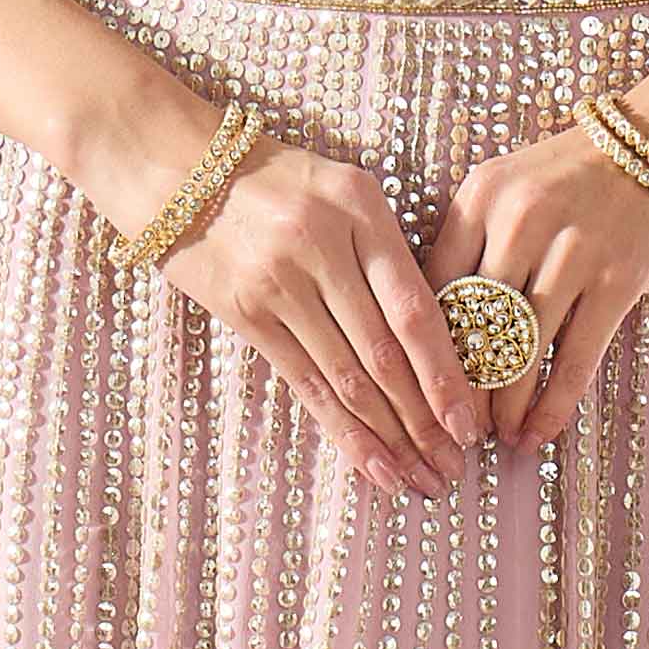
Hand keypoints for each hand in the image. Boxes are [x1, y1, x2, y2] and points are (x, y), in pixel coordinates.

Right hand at [161, 135, 486, 496]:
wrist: (180, 169)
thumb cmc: (277, 180)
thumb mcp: (344, 188)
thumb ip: (389, 250)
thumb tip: (440, 337)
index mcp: (360, 210)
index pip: (415, 308)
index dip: (445, 374)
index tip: (469, 422)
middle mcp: (321, 247)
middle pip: (384, 354)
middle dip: (424, 421)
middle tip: (453, 468)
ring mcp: (280, 284)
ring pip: (347, 379)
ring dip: (389, 438)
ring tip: (420, 479)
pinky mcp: (247, 315)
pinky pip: (304, 384)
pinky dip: (341, 431)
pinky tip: (371, 464)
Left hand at [426, 113, 648, 455]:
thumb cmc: (583, 169)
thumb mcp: (513, 182)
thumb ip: (473, 239)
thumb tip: (441, 324)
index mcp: (480, 196)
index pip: (434, 287)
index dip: (422, 347)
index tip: (417, 388)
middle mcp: (518, 221)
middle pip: (472, 325)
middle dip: (459, 389)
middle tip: (452, 428)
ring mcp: (571, 250)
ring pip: (519, 351)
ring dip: (505, 407)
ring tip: (496, 438)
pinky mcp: (618, 278)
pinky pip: (575, 358)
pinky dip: (553, 405)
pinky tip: (540, 433)